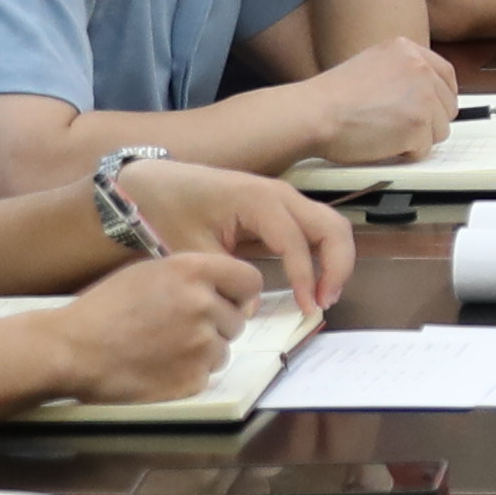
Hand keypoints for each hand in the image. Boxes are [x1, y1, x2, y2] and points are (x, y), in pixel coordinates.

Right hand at [53, 249, 266, 403]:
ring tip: (164, 348)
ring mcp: (199, 343)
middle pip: (237, 319)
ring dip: (203, 351)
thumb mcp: (148, 272)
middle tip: (179, 329)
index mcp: (191, 271)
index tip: (230, 301)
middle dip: (216, 325)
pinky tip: (159, 366)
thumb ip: (192, 276)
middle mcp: (202, 304)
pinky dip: (188, 374)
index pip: (250, 280)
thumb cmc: (104, 308)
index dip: (240, 293)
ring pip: (223, 349)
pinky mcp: (192, 378)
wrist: (72, 349)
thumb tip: (228, 290)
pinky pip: (206, 374)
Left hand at [117, 157, 353, 310]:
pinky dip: (324, 253)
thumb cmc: (172, 211)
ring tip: (324, 295)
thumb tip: (251, 310)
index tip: (306, 308)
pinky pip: (316, 227)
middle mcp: (281, 194)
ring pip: (331, 225)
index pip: (296, 242)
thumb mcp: (191, 248)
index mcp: (259, 200)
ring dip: (336, 260)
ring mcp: (285, 198)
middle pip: (332, 226)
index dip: (306, 278)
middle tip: (325, 302)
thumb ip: (224, 279)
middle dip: (337, 266)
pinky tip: (313, 281)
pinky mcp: (281, 207)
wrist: (158, 183)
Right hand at [285, 34, 458, 164]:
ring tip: (384, 133)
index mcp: (407, 49)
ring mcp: (422, 95)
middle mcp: (419, 67)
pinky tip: (381, 142)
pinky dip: (405, 153)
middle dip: (428, 122)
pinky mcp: (419, 124)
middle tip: (398, 127)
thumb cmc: (331, 98)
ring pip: (440, 130)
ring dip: (416, 139)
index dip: (440, 98)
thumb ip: (400, 73)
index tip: (432, 110)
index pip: (446, 75)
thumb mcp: (371, 65)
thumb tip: (424, 93)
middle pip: (447, 106)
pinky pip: (424, 149)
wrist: (314, 113)